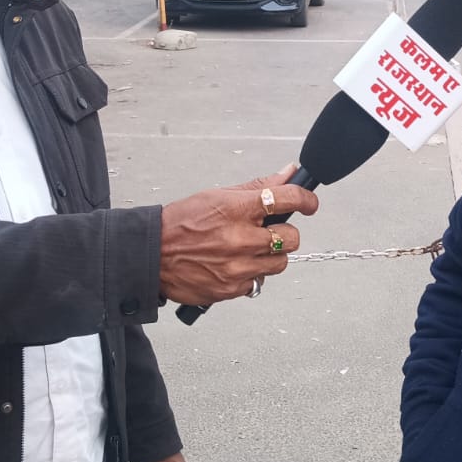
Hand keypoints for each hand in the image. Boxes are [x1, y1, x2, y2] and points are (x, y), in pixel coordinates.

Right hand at [158, 165, 318, 305]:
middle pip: (292, 237)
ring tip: (250, 249)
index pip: (287, 199)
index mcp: (237, 209)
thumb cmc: (181, 223)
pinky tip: (234, 265)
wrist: (152, 255)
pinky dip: (251, 274)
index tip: (309, 203)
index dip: (306, 199)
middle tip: (269, 231)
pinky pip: (259, 282)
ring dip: (271, 255)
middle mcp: (240, 238)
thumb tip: (288, 173)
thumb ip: (257, 187)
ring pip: (280, 262)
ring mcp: (238, 266)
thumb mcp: (217, 195)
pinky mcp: (232, 288)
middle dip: (285, 233)